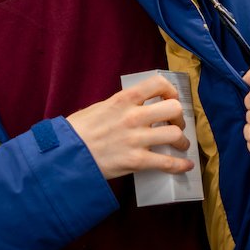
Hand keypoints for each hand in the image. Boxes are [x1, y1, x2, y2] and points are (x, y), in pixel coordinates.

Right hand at [66, 75, 193, 179]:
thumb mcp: (100, 107)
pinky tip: (185, 166)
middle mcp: (133, 116)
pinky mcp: (136, 160)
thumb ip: (121, 105)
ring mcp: (136, 139)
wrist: (65, 154)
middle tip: (175, 125)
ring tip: (179, 145)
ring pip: (175, 135)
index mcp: (123, 99)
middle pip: (173, 109)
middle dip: (179, 118)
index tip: (170, 99)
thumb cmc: (78, 131)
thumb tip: (138, 107)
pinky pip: (166, 162)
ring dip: (182, 141)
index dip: (170, 91)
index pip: (158, 83)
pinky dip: (179, 165)